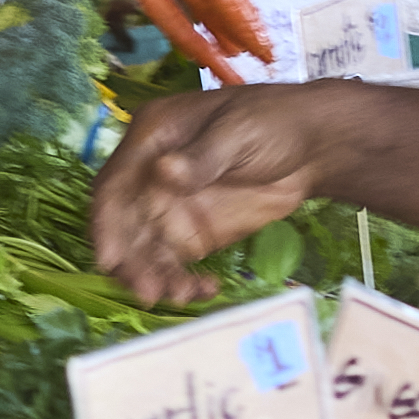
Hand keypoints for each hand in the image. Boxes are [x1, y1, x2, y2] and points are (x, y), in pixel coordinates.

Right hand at [91, 84, 341, 304]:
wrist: (312, 147)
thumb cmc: (272, 121)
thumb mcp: (237, 131)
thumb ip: (202, 157)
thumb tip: (163, 174)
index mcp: (151, 140)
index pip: (114, 185)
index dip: (106, 223)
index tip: (110, 258)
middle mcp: (150, 178)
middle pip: (123, 226)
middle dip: (129, 261)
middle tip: (146, 291)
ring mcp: (170, 209)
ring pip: (146, 252)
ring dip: (154, 277)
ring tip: (175, 297)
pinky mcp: (193, 235)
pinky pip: (175, 266)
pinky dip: (182, 282)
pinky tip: (202, 292)